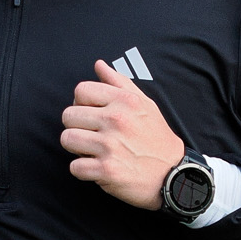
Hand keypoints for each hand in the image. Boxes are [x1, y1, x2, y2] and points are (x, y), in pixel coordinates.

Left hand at [60, 59, 184, 209]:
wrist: (173, 174)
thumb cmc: (156, 138)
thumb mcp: (144, 104)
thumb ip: (119, 82)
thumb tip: (99, 65)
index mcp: (124, 101)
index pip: (80, 91)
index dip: (80, 103)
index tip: (91, 114)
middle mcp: (116, 120)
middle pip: (68, 115)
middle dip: (76, 126)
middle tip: (91, 135)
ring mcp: (110, 146)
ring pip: (67, 139)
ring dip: (76, 148)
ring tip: (91, 151)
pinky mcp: (106, 170)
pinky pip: (75, 167)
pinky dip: (82, 170)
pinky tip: (96, 168)